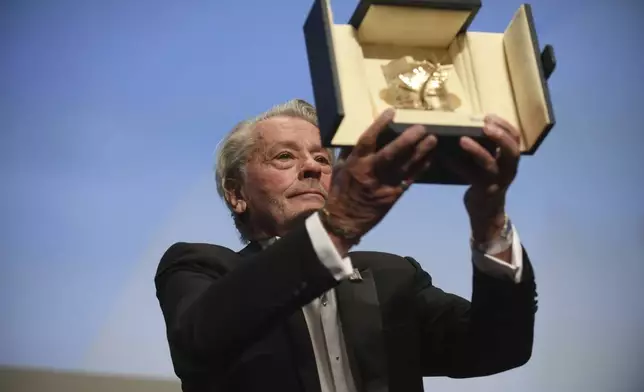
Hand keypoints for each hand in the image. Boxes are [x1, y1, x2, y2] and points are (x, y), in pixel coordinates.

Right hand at [322, 109, 436, 255]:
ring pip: (406, 165)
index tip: (391, 112)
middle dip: (407, 140)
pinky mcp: (394, 195)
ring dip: (421, 152)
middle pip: (392, 153)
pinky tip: (430, 157)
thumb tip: (365, 135)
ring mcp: (385, 184)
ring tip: (433, 139)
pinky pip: (410, 178)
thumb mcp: (341, 168)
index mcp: (356, 163)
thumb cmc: (341, 191)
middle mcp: (371, 172)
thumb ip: (352, 152)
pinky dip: (421, 167)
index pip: (368, 140)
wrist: (345, 221)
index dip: (379, 125)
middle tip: (421, 128)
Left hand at [446, 114, 521, 241]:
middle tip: (485, 125)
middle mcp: (509, 170)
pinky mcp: (484, 190)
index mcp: (511, 160)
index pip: (516, 138)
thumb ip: (489, 148)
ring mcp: (497, 181)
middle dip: (500, 135)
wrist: (486, 212)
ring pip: (490, 164)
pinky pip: (471, 176)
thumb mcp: (493, 163)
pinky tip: (446, 158)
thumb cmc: (487, 181)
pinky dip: (458, 166)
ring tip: (462, 140)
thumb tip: (470, 125)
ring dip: (476, 150)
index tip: (489, 116)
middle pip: (512, 150)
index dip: (505, 125)